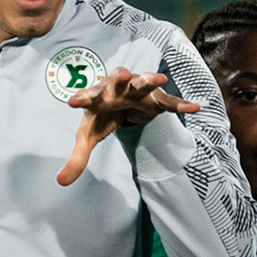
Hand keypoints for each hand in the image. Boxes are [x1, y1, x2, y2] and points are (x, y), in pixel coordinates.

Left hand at [56, 67, 199, 186]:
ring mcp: (138, 91)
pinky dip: (182, 105)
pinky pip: (170, 102)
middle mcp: (117, 88)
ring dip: (150, 80)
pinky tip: (195, 108)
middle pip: (117, 80)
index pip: (88, 97)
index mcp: (98, 97)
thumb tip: (60, 182)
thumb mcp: (89, 136)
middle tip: (123, 73)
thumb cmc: (101, 116)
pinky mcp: (157, 99)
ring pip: (144, 83)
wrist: (121, 102)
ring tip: (159, 78)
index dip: (81, 99)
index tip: (71, 102)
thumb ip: (77, 158)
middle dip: (121, 77)